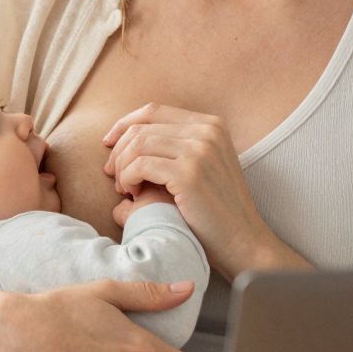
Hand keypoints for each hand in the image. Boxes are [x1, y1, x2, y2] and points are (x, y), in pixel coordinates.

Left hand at [102, 104, 282, 279]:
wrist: (243, 241)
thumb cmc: (217, 211)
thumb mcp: (204, 166)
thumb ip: (177, 147)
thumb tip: (129, 139)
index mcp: (211, 124)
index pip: (153, 111)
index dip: (124, 125)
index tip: (109, 145)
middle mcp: (207, 131)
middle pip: (141, 127)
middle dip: (119, 151)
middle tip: (113, 176)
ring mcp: (199, 150)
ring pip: (137, 144)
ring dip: (122, 167)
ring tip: (125, 189)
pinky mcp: (189, 173)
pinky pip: (140, 165)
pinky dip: (128, 178)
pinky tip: (132, 195)